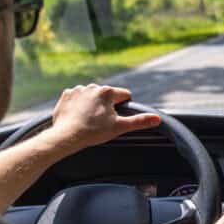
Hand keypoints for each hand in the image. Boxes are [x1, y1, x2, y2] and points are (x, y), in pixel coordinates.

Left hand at [44, 84, 159, 154]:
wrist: (66, 136)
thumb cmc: (93, 132)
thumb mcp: (120, 127)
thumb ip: (140, 121)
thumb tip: (157, 119)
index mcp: (107, 92)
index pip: (124, 95)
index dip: (124, 107)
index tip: (115, 118)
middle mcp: (92, 86)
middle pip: (107, 96)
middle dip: (107, 107)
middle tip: (101, 122)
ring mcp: (77, 90)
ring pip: (92, 97)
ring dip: (93, 105)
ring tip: (89, 120)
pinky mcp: (66, 96)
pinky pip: (77, 98)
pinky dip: (78, 106)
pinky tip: (78, 116)